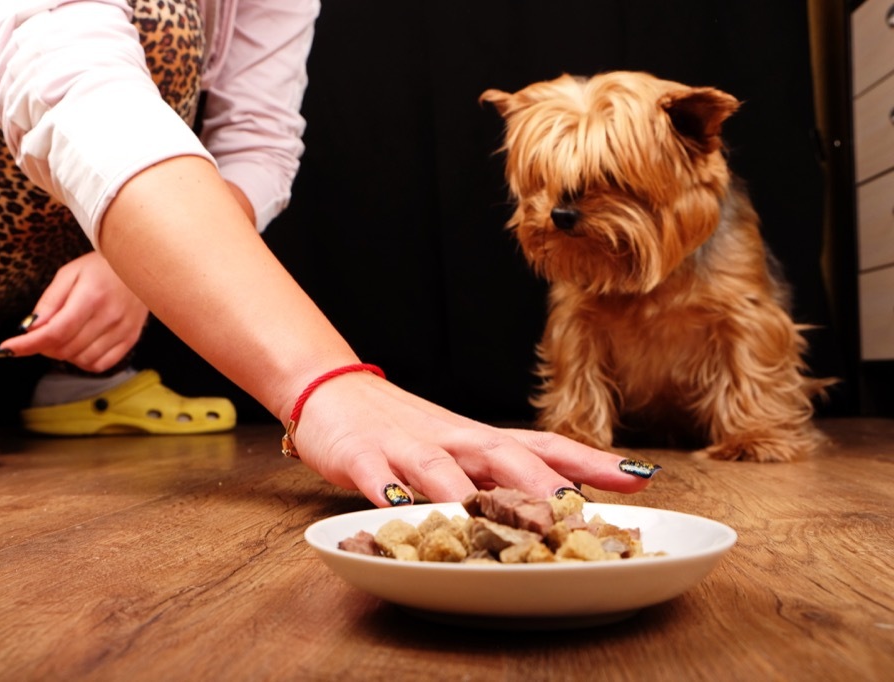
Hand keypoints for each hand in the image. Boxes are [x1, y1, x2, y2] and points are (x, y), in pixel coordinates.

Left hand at [0, 251, 149, 371]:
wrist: (140, 264)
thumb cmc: (101, 267)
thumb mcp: (69, 274)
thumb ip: (49, 302)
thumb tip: (31, 329)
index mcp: (91, 297)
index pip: (55, 332)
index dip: (27, 345)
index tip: (6, 348)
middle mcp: (110, 316)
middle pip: (65, 349)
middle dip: (43, 346)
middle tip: (40, 332)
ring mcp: (123, 330)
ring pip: (81, 359)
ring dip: (63, 353)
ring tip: (63, 334)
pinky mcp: (131, 338)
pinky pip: (100, 364)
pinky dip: (83, 360)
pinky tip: (80, 344)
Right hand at [287, 371, 658, 506]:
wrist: (332, 390)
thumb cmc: (404, 428)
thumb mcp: (462, 448)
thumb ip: (509, 472)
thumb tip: (574, 494)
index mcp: (479, 440)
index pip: (543, 445)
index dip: (590, 462)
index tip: (639, 479)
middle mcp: (451, 439)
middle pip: (502, 456)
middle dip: (541, 485)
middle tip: (575, 515)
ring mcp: (405, 447)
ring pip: (441, 469)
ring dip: (468, 494)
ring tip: (491, 520)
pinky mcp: (360, 456)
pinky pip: (376, 476)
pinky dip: (389, 492)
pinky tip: (398, 510)